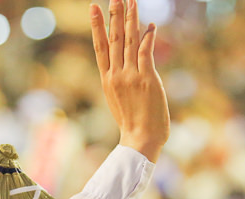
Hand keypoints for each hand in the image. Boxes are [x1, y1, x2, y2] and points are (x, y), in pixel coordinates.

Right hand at [90, 0, 169, 161]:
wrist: (140, 140)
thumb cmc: (133, 124)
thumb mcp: (121, 99)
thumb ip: (122, 79)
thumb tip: (128, 62)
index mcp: (107, 79)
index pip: (100, 47)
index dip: (97, 26)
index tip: (94, 7)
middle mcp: (116, 75)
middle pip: (114, 39)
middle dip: (114, 15)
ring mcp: (130, 76)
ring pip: (129, 41)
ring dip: (131, 19)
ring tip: (131, 1)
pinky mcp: (146, 79)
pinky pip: (146, 52)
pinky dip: (148, 37)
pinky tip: (150, 25)